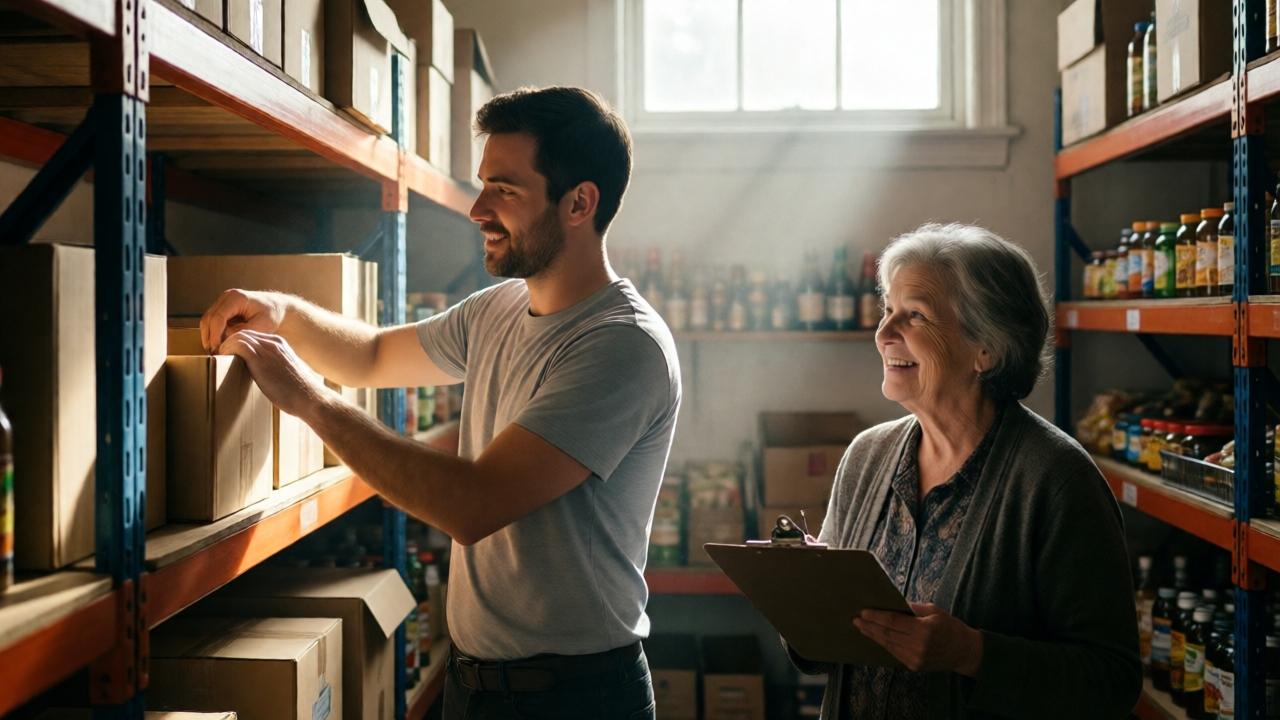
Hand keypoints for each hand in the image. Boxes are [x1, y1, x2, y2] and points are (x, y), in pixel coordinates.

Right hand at [201, 289, 289, 352]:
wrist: (278, 308)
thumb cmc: (273, 316)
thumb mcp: (262, 326)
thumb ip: (243, 332)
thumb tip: (225, 340)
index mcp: (236, 298)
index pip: (218, 318)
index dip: (215, 335)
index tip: (217, 350)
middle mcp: (226, 297)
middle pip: (208, 319)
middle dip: (209, 337)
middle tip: (214, 353)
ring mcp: (223, 302)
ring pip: (207, 321)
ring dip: (209, 337)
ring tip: (216, 351)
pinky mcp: (223, 309)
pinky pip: (212, 322)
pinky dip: (213, 334)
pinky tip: (220, 345)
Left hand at [218, 329, 327, 417]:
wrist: (309, 398)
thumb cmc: (299, 393)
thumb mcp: (286, 374)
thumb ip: (274, 369)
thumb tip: (261, 377)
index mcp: (280, 344)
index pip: (253, 336)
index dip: (238, 344)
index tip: (230, 355)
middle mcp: (274, 343)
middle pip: (244, 333)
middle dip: (229, 342)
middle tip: (219, 356)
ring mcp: (267, 349)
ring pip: (238, 336)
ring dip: (224, 346)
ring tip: (217, 358)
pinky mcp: (260, 358)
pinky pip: (236, 345)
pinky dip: (226, 350)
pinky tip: (221, 360)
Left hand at [854, 602, 983, 675]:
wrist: (964, 652)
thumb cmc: (950, 627)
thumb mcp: (934, 611)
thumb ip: (912, 608)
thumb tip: (892, 603)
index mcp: (925, 629)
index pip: (894, 622)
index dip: (877, 617)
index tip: (863, 612)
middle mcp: (919, 646)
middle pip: (887, 634)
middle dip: (870, 626)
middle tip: (856, 619)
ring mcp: (915, 658)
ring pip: (888, 645)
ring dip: (873, 636)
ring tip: (861, 627)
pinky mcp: (914, 666)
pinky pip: (894, 653)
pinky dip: (883, 644)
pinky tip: (875, 637)